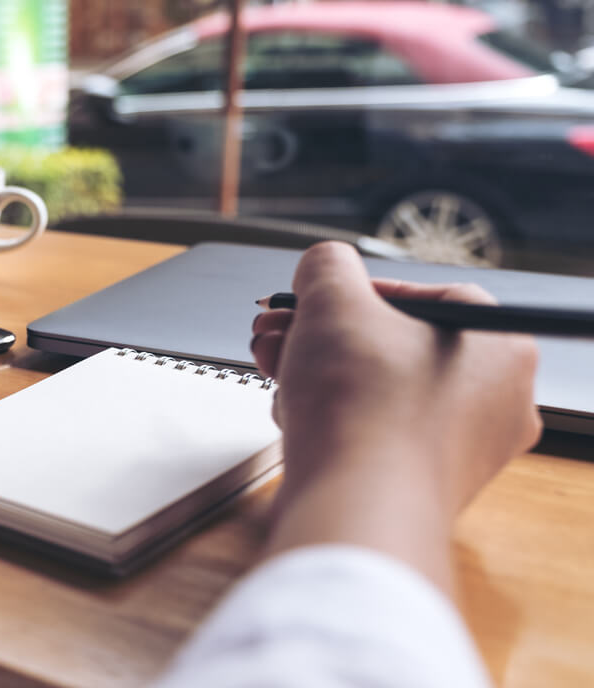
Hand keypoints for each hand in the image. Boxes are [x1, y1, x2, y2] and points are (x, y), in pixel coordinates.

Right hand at [250, 242, 541, 589]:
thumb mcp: (333, 300)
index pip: (423, 295)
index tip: (317, 300)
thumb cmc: (362, 409)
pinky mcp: (418, 486)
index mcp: (500, 347)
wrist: (352, 508)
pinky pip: (370, 434)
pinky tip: (293, 414)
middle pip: (391, 345)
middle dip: (321, 334)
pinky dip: (328, 419)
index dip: (355, 292)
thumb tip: (322, 268)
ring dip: (315, 372)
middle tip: (282, 330)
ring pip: (375, 390)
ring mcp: (459, 451)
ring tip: (274, 366)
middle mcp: (495, 402)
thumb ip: (326, 266)